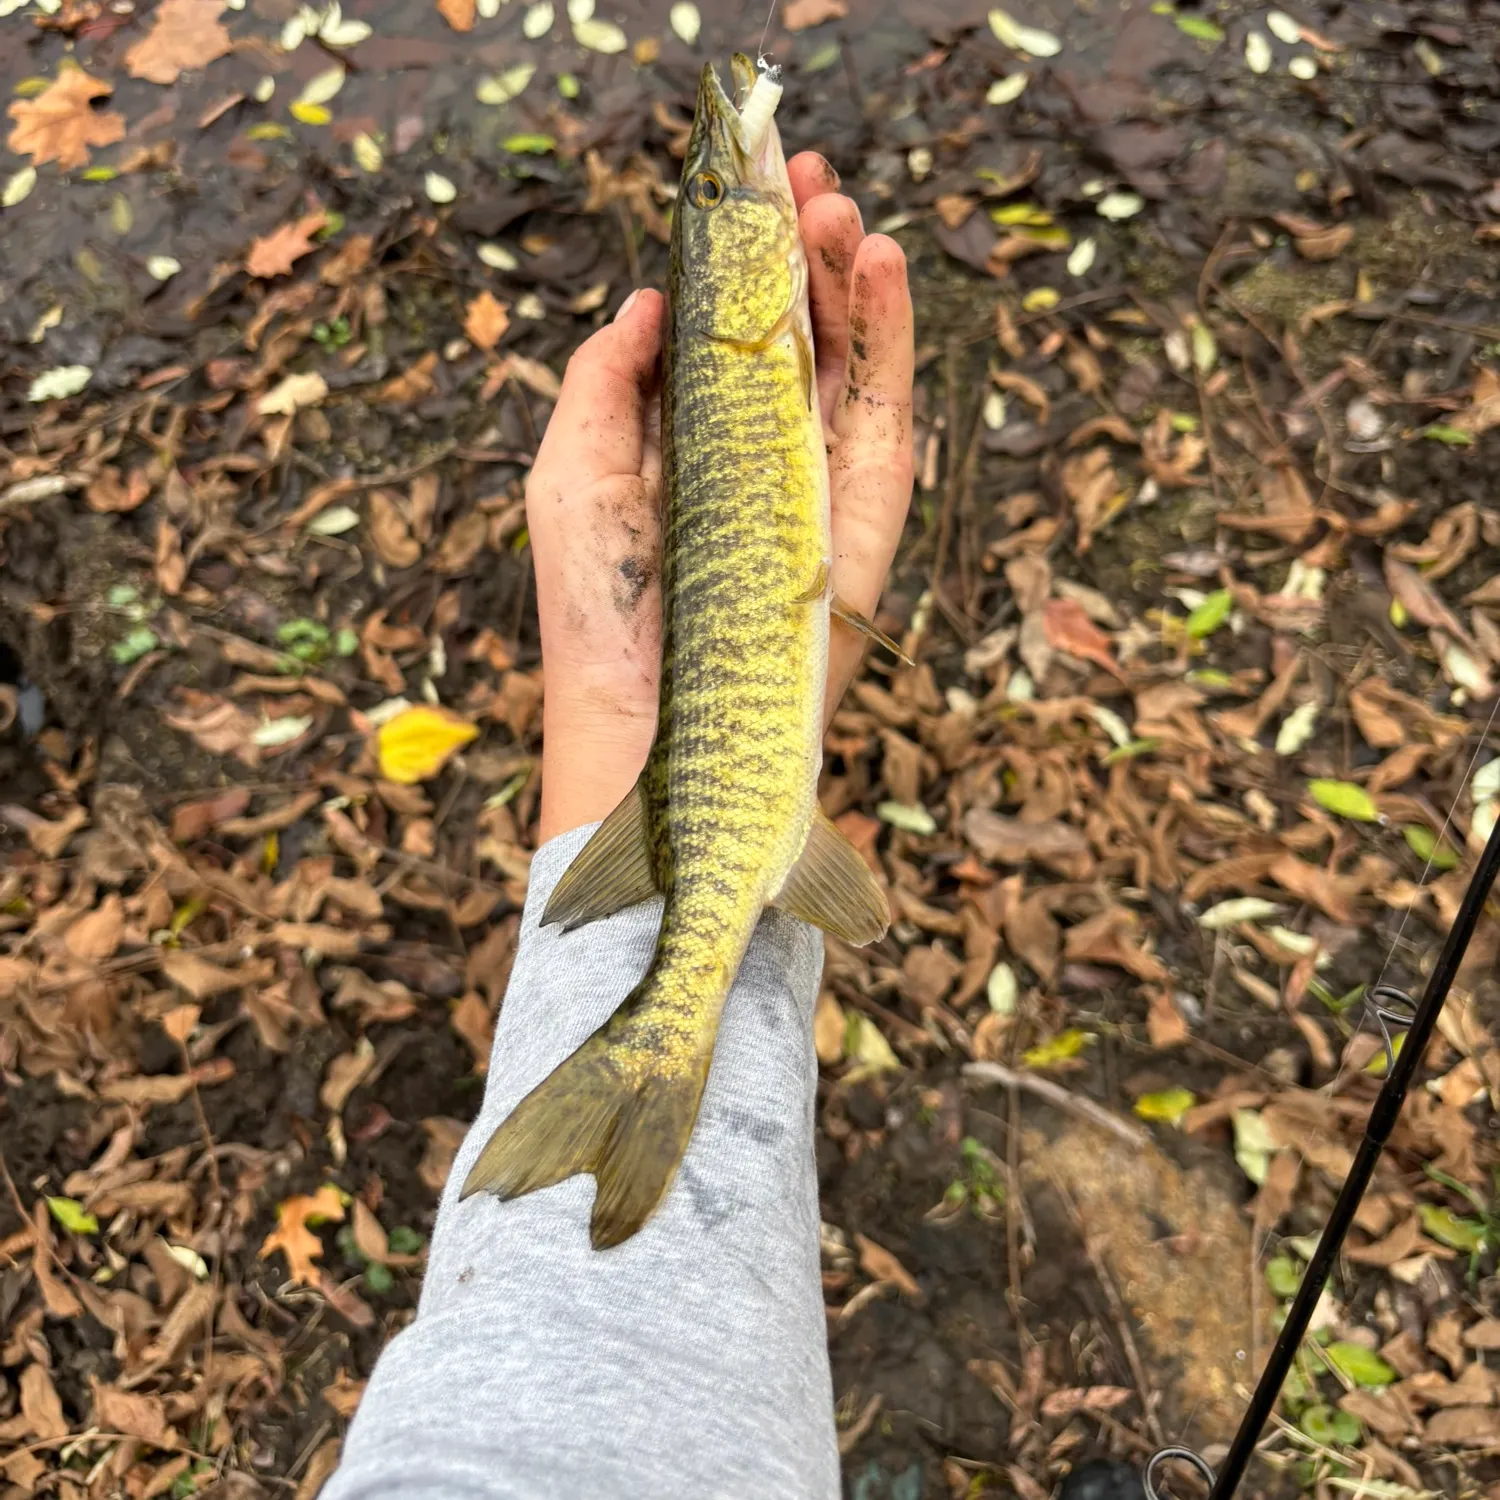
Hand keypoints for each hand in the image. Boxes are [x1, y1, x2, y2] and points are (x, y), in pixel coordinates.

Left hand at [525, 153, 914, 843]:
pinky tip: (883, 269)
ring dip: (851, 277)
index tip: (747, 188)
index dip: (740, 261)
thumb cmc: (595, 607)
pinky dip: (892, 337)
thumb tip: (650, 299)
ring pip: (847, 360)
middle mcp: (759, 455)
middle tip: (807, 177)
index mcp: (689, 443)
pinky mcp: (865, 514)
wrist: (650, 723)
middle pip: (796, 334)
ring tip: (843, 208)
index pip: (727, 333)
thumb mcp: (571, 473)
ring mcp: (818, 481)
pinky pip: (885, 412)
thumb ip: (604, 381)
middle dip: (803, 252)